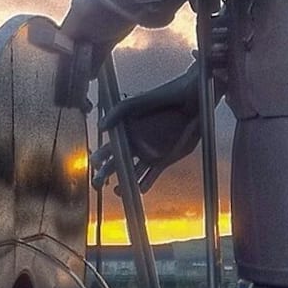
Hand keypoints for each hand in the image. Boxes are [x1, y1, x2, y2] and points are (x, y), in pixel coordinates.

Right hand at [93, 62, 203, 191]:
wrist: (191, 100)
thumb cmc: (164, 96)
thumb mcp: (137, 101)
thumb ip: (117, 112)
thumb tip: (101, 126)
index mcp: (126, 131)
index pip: (108, 148)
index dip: (99, 157)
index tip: (95, 163)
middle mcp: (136, 144)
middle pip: (116, 163)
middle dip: (104, 175)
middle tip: (97, 183)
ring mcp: (149, 153)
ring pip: (132, 173)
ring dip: (123, 183)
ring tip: (117, 191)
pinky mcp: (164, 160)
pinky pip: (151, 176)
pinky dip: (144, 184)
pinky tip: (138, 189)